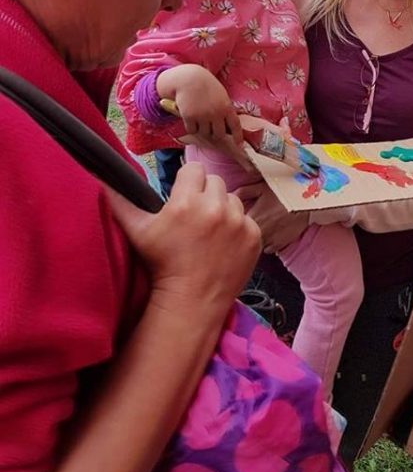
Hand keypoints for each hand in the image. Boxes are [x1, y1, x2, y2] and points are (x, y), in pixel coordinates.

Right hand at [104, 162, 260, 312]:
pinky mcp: (254, 237)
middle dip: (205, 194)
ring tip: (208, 231)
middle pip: (215, 181)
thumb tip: (100, 180)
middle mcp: (216, 208)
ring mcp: (239, 223)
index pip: (194, 169)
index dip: (187, 182)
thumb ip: (120, 202)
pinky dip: (237, 228)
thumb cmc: (161, 265)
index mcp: (187, 202)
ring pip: (232, 199)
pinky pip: (247, 220)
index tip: (183, 197)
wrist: (191, 301)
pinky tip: (223, 244)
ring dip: (222, 209)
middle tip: (194, 216)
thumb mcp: (137, 231)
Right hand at [157, 64, 242, 145]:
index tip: (239, 145)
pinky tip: (191, 119)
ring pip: (205, 133)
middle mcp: (216, 113)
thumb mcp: (221, 95)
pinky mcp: (190, 117)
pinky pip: (193, 130)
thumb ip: (225, 109)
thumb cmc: (206, 86)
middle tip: (211, 127)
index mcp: (226, 106)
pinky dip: (192, 127)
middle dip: (215, 133)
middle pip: (219, 134)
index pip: (235, 125)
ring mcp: (203, 116)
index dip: (238, 137)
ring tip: (200, 120)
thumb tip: (228, 126)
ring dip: (203, 130)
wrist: (188, 78)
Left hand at [235, 182, 308, 253]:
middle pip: (242, 238)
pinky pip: (266, 249)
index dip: (232, 222)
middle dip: (241, 232)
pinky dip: (266, 243)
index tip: (234, 218)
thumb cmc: (284, 192)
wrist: (307, 203)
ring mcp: (268, 241)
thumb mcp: (262, 187)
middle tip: (248, 222)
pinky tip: (270, 233)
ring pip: (253, 245)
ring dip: (253, 239)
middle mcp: (257, 232)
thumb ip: (243, 192)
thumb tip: (230, 197)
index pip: (232, 225)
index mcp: (250, 217)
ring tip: (260, 228)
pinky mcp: (278, 246)